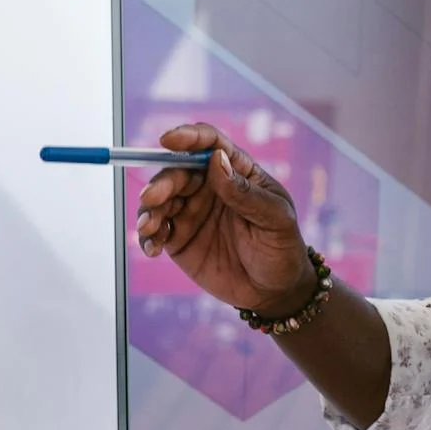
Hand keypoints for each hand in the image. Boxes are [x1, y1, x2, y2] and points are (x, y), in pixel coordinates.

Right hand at [133, 124, 312, 314]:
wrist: (274, 292)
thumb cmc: (282, 248)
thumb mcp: (274, 219)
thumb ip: (245, 192)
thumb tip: (215, 159)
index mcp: (236, 172)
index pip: (210, 145)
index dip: (188, 137)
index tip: (169, 139)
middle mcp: (209, 186)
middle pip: (178, 172)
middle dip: (162, 182)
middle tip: (153, 198)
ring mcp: (191, 211)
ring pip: (160, 199)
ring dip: (148, 210)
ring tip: (149, 228)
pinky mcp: (179, 238)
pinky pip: (156, 230)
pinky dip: (148, 236)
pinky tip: (152, 248)